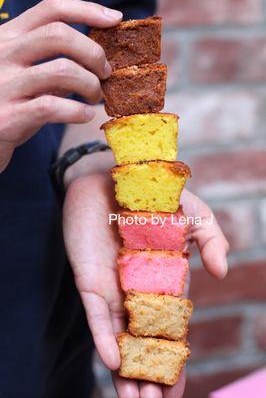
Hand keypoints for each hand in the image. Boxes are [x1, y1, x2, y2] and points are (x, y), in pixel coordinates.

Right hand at [0, 0, 121, 171]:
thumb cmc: (10, 106)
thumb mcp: (28, 77)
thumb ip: (54, 64)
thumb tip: (98, 59)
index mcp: (9, 38)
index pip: (51, 9)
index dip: (87, 10)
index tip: (115, 19)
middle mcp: (3, 55)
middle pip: (59, 35)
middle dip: (94, 53)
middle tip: (105, 73)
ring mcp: (4, 85)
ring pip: (62, 70)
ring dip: (91, 85)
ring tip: (95, 98)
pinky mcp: (9, 116)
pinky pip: (53, 106)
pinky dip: (78, 111)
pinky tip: (85, 116)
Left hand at [63, 173, 228, 397]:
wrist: (112, 176)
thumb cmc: (154, 195)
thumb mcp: (194, 214)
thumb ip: (212, 240)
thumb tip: (221, 273)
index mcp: (164, 283)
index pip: (171, 329)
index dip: (175, 359)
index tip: (177, 389)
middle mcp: (137, 292)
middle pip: (145, 341)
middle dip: (150, 373)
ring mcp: (113, 287)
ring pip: (120, 336)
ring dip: (126, 368)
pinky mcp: (89, 279)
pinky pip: (96, 313)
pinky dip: (104, 336)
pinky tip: (112, 360)